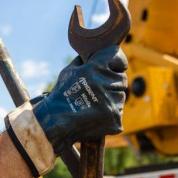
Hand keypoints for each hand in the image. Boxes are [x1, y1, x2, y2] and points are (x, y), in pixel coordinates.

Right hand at [4, 46, 127, 176]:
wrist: (55, 122)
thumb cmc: (60, 96)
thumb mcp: (68, 72)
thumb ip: (82, 61)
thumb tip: (89, 54)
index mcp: (95, 68)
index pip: (116, 56)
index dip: (117, 61)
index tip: (118, 65)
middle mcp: (105, 83)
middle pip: (122, 79)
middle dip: (114, 84)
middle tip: (100, 92)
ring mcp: (111, 102)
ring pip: (121, 97)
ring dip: (113, 99)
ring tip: (96, 106)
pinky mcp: (114, 118)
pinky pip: (119, 113)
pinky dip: (111, 115)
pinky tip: (97, 117)